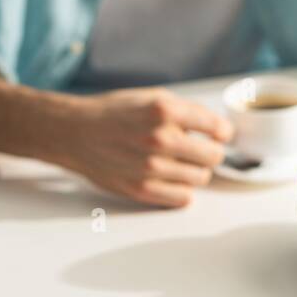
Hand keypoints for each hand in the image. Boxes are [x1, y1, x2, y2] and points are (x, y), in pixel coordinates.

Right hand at [49, 88, 233, 207]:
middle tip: (199, 149)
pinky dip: (182, 189)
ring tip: (179, 162)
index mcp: (165, 111)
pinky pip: (183, 198)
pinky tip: (171, 178)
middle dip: (210, 152)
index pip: (219, 128)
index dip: (222, 132)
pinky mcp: (140, 189)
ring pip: (201, 179)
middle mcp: (160, 138)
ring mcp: (150, 167)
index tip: (218, 134)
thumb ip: (188, 111)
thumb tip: (219, 128)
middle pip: (214, 157)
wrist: (74, 132)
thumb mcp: (154, 97)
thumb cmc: (114, 113)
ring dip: (195, 171)